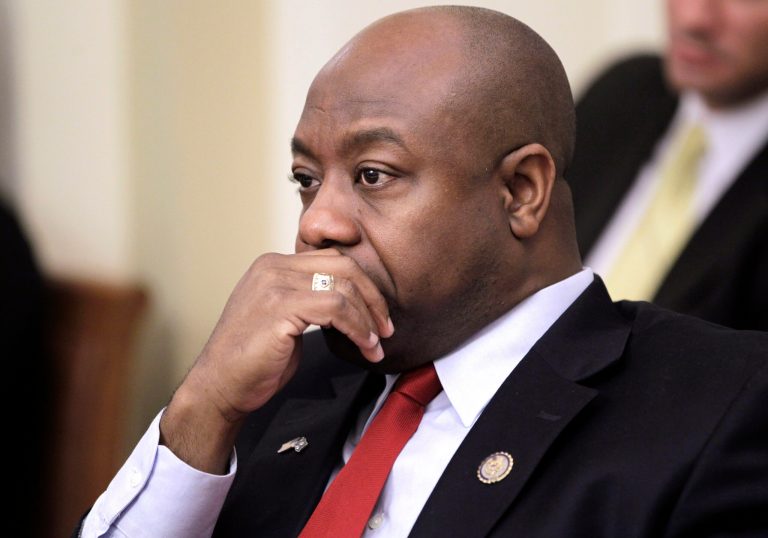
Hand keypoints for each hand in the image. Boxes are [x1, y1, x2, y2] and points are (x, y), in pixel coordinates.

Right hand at [160, 249, 393, 472]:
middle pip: (344, 265)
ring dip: (368, 319)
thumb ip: (311, 300)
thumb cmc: (254, 361)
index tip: (378, 316)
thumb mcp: (285, 318)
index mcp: (273, 265)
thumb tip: (352, 302)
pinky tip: (364, 346)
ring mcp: (274, 284)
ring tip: (376, 345)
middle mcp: (273, 267)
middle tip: (386, 329)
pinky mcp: (280, 307)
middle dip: (373, 297)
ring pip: (344, 286)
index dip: (363, 286)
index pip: (333, 259)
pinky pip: (336, 307)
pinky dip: (358, 328)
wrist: (220, 386)